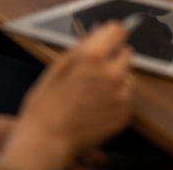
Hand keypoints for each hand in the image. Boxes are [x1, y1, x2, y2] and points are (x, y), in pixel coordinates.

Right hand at [0, 23, 133, 169]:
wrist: (47, 142)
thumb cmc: (45, 107)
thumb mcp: (56, 68)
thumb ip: (80, 48)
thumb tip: (95, 33)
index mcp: (94, 58)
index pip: (118, 31)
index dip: (110, 34)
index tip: (106, 37)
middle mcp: (112, 74)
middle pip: (126, 52)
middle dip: (113, 57)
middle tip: (95, 70)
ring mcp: (121, 95)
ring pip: (127, 76)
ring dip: (116, 79)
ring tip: (92, 93)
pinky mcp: (124, 114)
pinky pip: (126, 97)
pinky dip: (116, 98)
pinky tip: (96, 107)